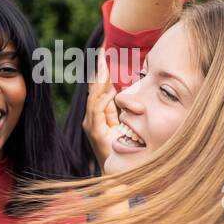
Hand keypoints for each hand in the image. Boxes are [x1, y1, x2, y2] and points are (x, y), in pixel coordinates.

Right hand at [83, 52, 118, 166]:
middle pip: (95, 88)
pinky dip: (102, 101)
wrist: (121, 172)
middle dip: (99, 70)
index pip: (101, 87)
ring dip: (100, 81)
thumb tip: (131, 93)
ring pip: (93, 97)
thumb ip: (126, 110)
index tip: (107, 53)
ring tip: (105, 66)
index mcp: (101, 113)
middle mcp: (94, 117)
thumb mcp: (128, 124)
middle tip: (103, 51)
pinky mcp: (94, 133)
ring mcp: (92, 125)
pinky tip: (109, 92)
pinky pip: (96, 113)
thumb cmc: (127, 149)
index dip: (104, 70)